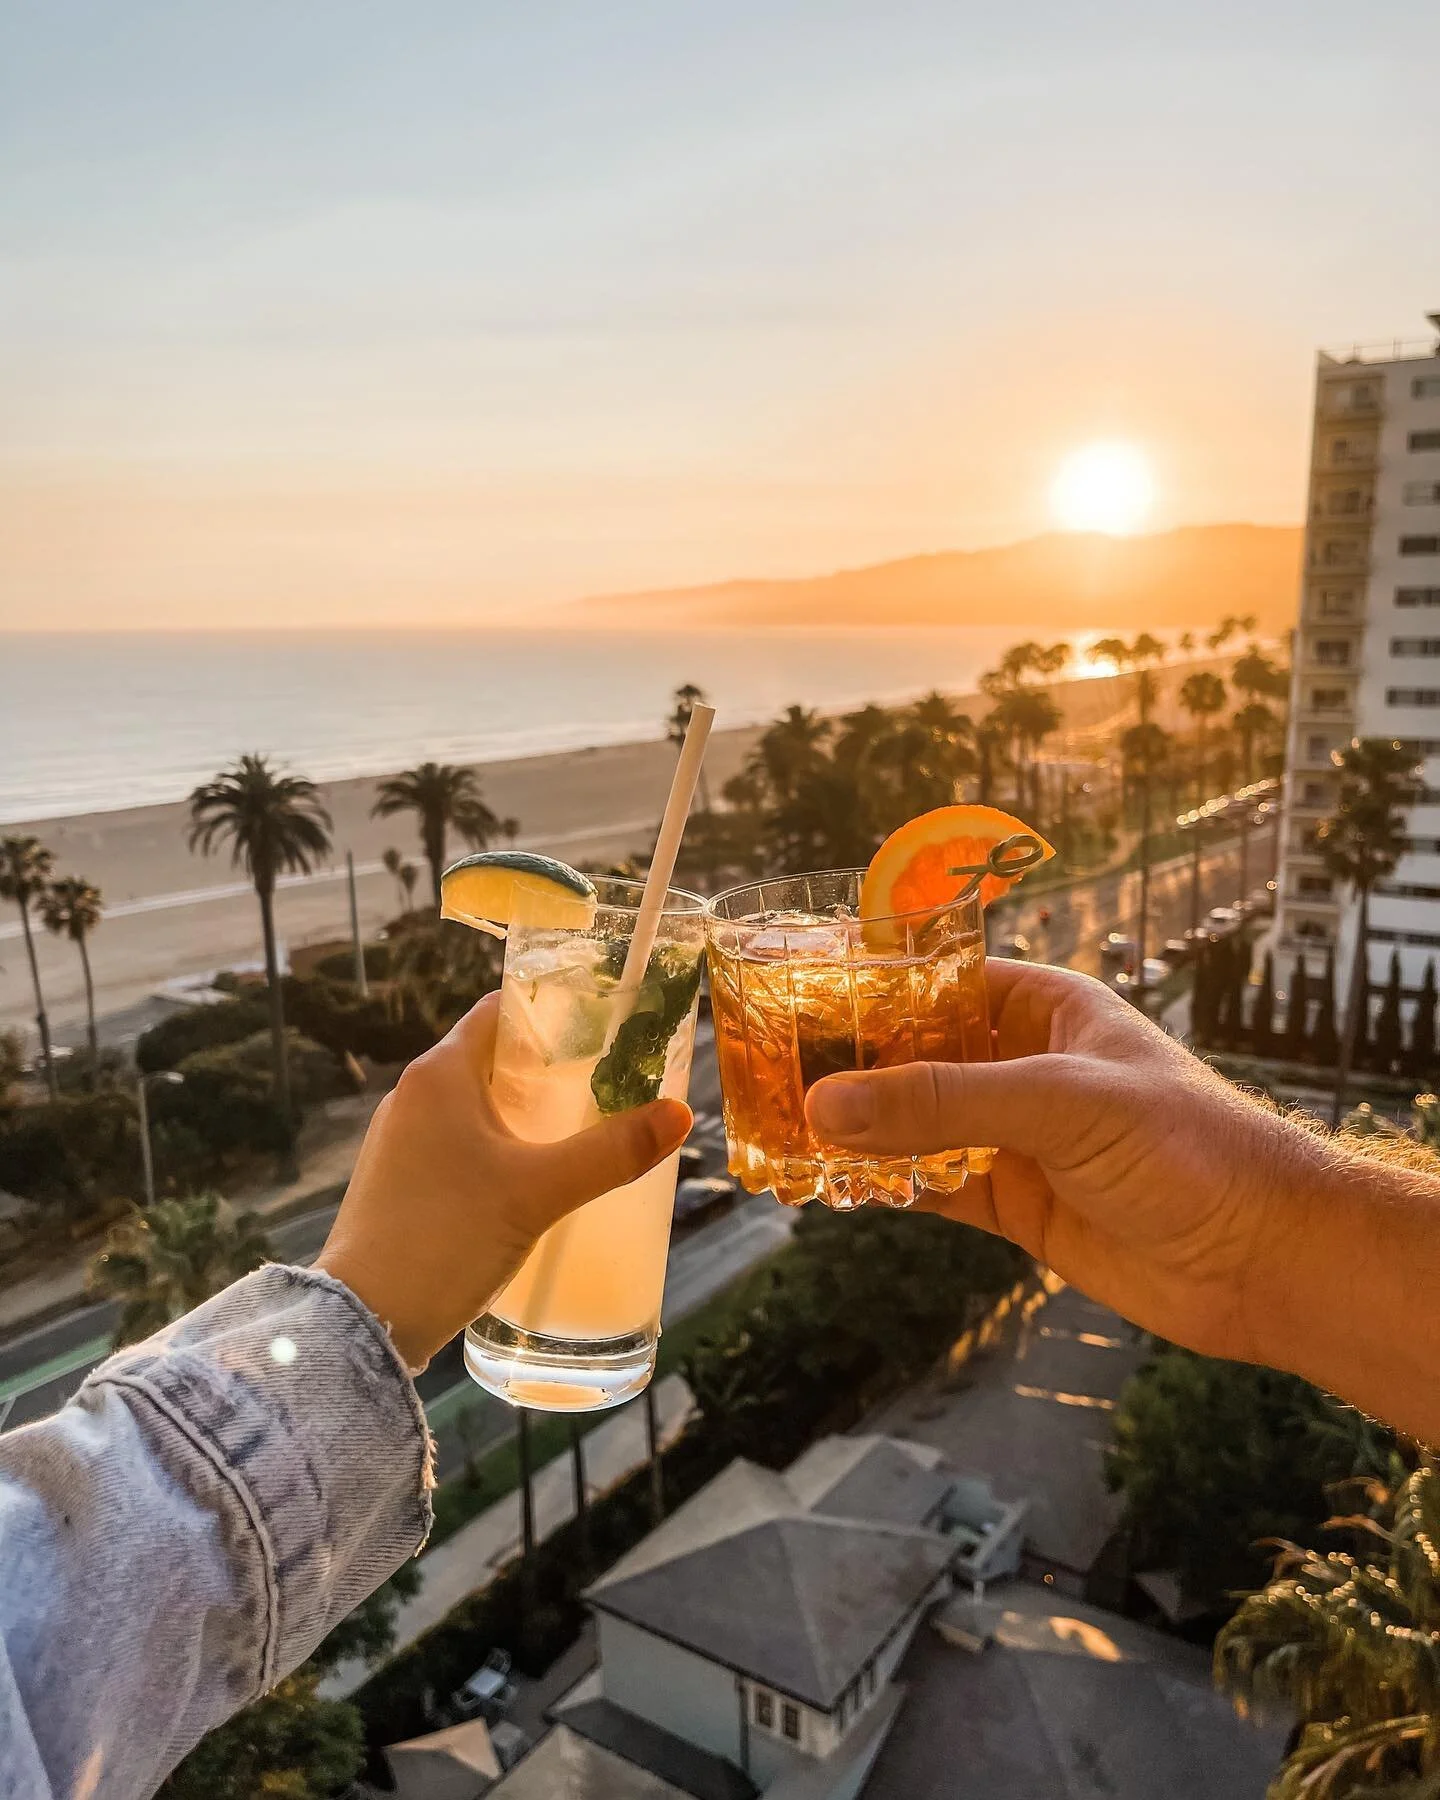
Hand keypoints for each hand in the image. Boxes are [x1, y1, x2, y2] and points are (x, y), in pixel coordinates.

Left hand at [315, 992, 690, 1369]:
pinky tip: (532, 1184)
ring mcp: (400, 1141)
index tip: (607, 1029)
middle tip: (611, 1087)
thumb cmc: (447, 1237)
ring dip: (526, 1115)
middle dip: (552, 1071)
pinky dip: (499, 1150)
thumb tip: (678, 1115)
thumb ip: (612, 1152)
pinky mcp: (398, 1182)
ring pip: (476, 1106)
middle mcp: (413, 1095)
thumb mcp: (540, 1192)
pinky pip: (458, 1145)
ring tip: (583, 1135)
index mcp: (439, 1073)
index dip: (555, 1013)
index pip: (501, 1010)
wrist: (364, 1322)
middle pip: (493, 1059)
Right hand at [805, 959, 1336, 1366]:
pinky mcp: (1014, 1204)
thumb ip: (942, 1103)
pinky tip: (830, 1187)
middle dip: (847, 1066)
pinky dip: (881, 1188)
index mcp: (1044, 1008)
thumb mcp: (1060, 1101)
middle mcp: (1023, 1066)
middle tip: (767, 1075)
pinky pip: (930, 1186)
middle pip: (912, 1055)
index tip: (793, 999)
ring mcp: (1015, 1137)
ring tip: (777, 1132)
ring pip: (913, 1125)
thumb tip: (829, 1106)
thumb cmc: (1192, 1147)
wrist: (1265, 1261)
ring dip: (855, 1131)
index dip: (867, 989)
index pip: (936, 981)